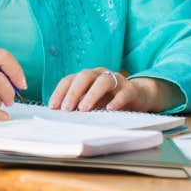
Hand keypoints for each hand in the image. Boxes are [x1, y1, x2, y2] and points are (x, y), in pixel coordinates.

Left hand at [49, 68, 172, 111]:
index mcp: (87, 77)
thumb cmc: (108, 100)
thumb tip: (59, 116)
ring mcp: (116, 80)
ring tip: (84, 109)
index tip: (53, 107)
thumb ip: (77, 106)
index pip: (70, 79)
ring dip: (92, 94)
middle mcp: (100, 75)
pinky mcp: (130, 89)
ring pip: (103, 81)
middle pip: (85, 76)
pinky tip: (109, 109)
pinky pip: (124, 92)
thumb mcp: (91, 103)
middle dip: (73, 92)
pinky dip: (116, 101)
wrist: (137, 97)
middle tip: (66, 108)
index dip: (60, 92)